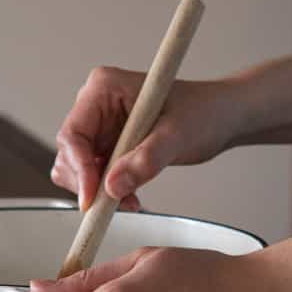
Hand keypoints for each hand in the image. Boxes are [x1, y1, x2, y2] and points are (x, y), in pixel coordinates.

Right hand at [51, 69, 243, 210]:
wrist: (222, 117)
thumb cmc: (204, 112)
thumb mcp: (177, 135)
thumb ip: (146, 160)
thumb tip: (112, 186)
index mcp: (104, 88)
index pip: (73, 134)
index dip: (79, 169)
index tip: (93, 197)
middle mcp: (96, 105)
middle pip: (69, 153)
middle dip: (89, 183)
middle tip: (116, 203)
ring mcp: (101, 125)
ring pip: (78, 168)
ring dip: (99, 190)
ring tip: (131, 199)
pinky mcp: (110, 144)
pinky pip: (95, 174)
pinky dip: (108, 191)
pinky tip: (132, 196)